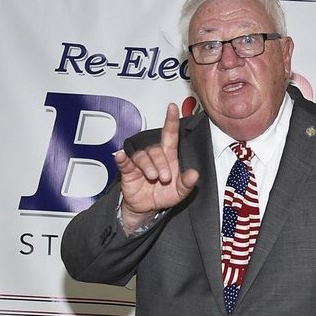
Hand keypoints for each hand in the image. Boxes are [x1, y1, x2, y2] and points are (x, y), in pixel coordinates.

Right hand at [114, 103, 198, 232]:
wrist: (148, 208)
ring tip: (153, 178)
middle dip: (162, 164)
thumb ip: (187, 183)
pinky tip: (120, 156)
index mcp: (169, 157)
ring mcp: (140, 162)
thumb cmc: (164, 194)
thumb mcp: (180, 192)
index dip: (171, 121)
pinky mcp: (128, 170)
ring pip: (143, 156)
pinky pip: (124, 161)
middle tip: (165, 178)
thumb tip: (194, 174)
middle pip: (157, 150)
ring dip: (149, 166)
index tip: (172, 107)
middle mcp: (154, 156)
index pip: (170, 135)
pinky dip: (122, 158)